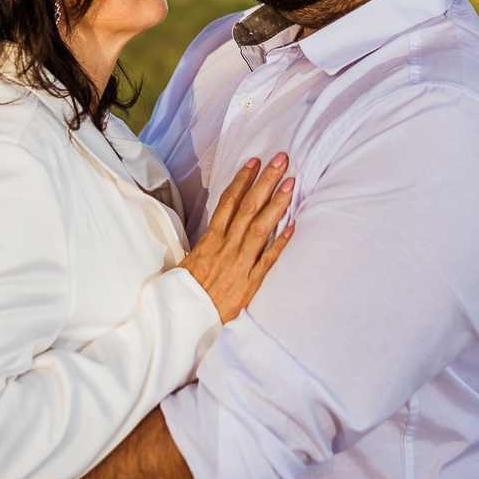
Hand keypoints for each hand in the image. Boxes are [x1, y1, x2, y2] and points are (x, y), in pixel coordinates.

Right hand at [179, 153, 293, 321]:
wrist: (184, 319)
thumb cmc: (186, 290)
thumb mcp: (191, 258)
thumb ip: (209, 241)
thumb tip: (220, 226)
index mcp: (211, 239)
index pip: (228, 201)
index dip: (242, 179)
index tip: (254, 161)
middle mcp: (226, 246)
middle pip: (248, 207)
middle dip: (265, 181)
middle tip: (280, 159)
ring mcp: (239, 263)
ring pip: (260, 227)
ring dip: (277, 204)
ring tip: (291, 183)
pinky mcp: (249, 284)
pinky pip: (268, 260)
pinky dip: (281, 243)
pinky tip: (294, 226)